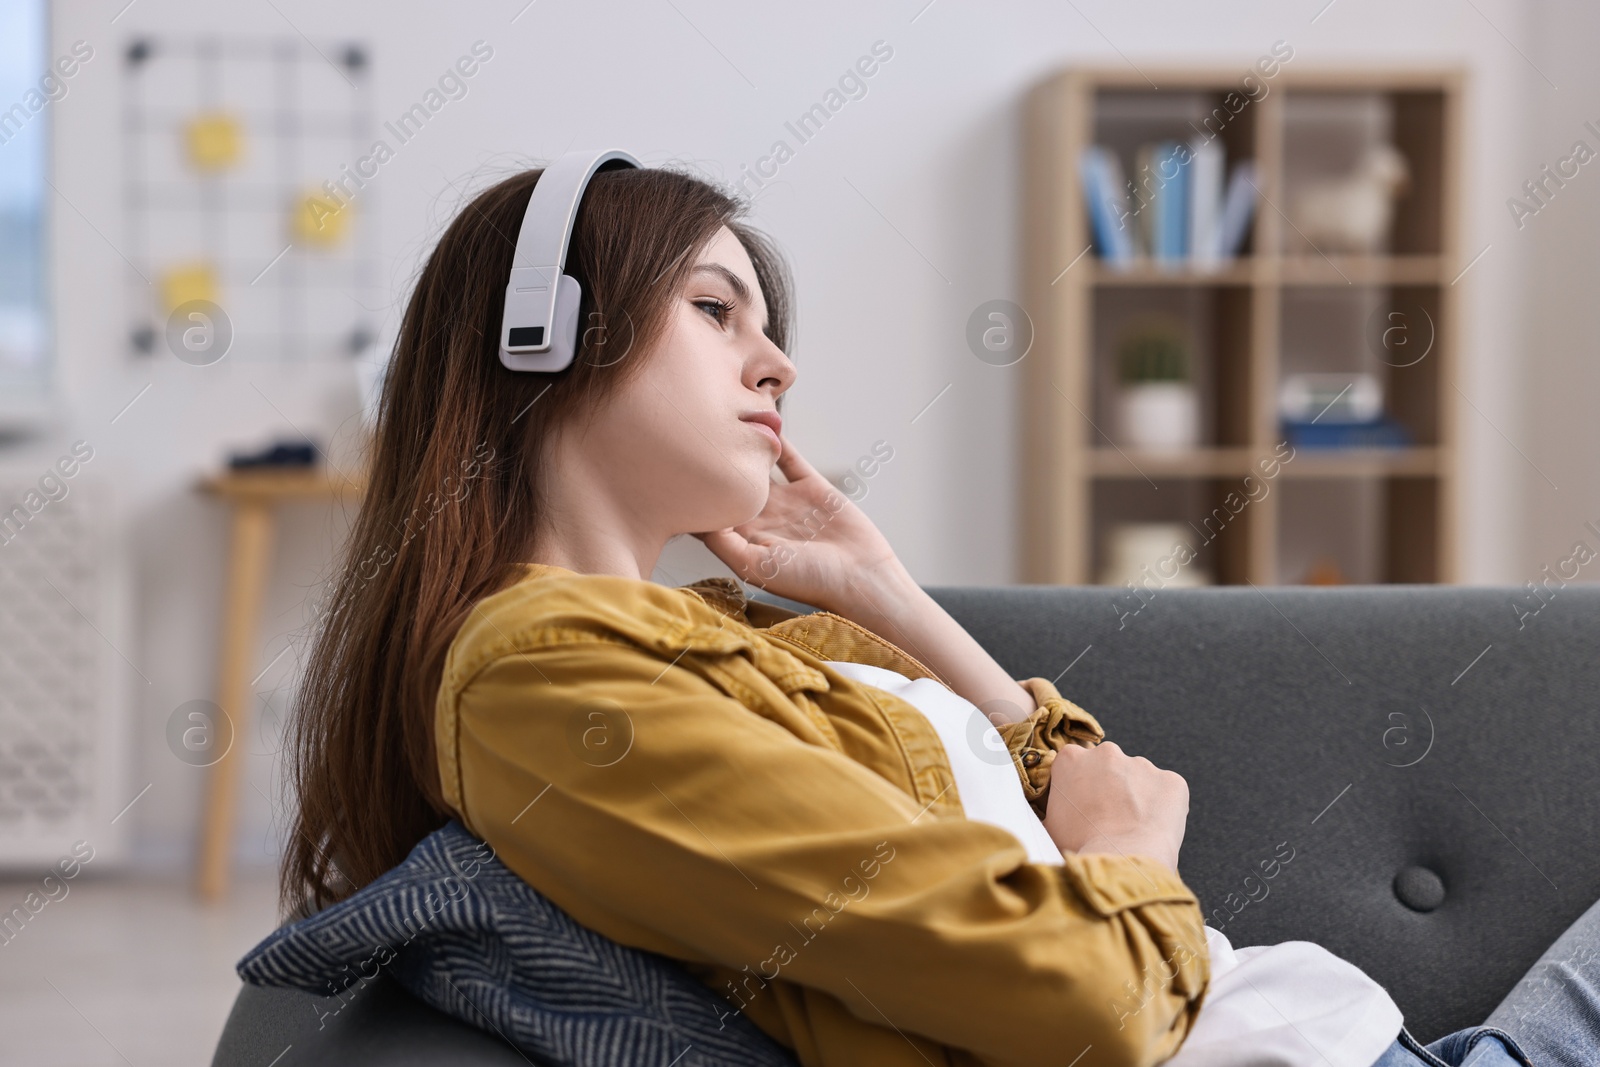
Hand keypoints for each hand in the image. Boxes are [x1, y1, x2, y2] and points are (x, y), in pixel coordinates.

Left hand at [694, 434, 912, 617]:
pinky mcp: (812, 487)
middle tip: (690, 433)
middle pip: (730, 485)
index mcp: (743, 539)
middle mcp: (762, 518)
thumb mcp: (753, 566)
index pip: (710, 511)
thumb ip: (721, 542)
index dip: (694, 492)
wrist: (859, 576)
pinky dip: (779, 442)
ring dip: (745, 448)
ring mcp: (787, 501)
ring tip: (725, 421)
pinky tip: (764, 421)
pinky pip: (790, 459)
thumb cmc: (807, 580)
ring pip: (758, 468)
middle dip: (713, 464)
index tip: (672, 468)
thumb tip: (694, 513)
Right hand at [1042, 742, 1188, 872]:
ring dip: (1137, 797)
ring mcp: (1142, 764)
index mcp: (1071, 759)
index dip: (1080, 786)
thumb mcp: (1049, 826)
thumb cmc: (1081, 848)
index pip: (1075, 765)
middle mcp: (1106, 752)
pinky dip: (1163, 807)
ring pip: (1139, 778)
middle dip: (1110, 787)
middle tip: (1109, 819)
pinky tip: (1153, 828)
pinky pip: (1167, 791)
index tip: (1085, 806)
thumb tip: (1050, 813)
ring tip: (1133, 829)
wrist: (1122, 861)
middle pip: (1108, 766)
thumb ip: (1051, 808)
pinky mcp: (1171, 780)